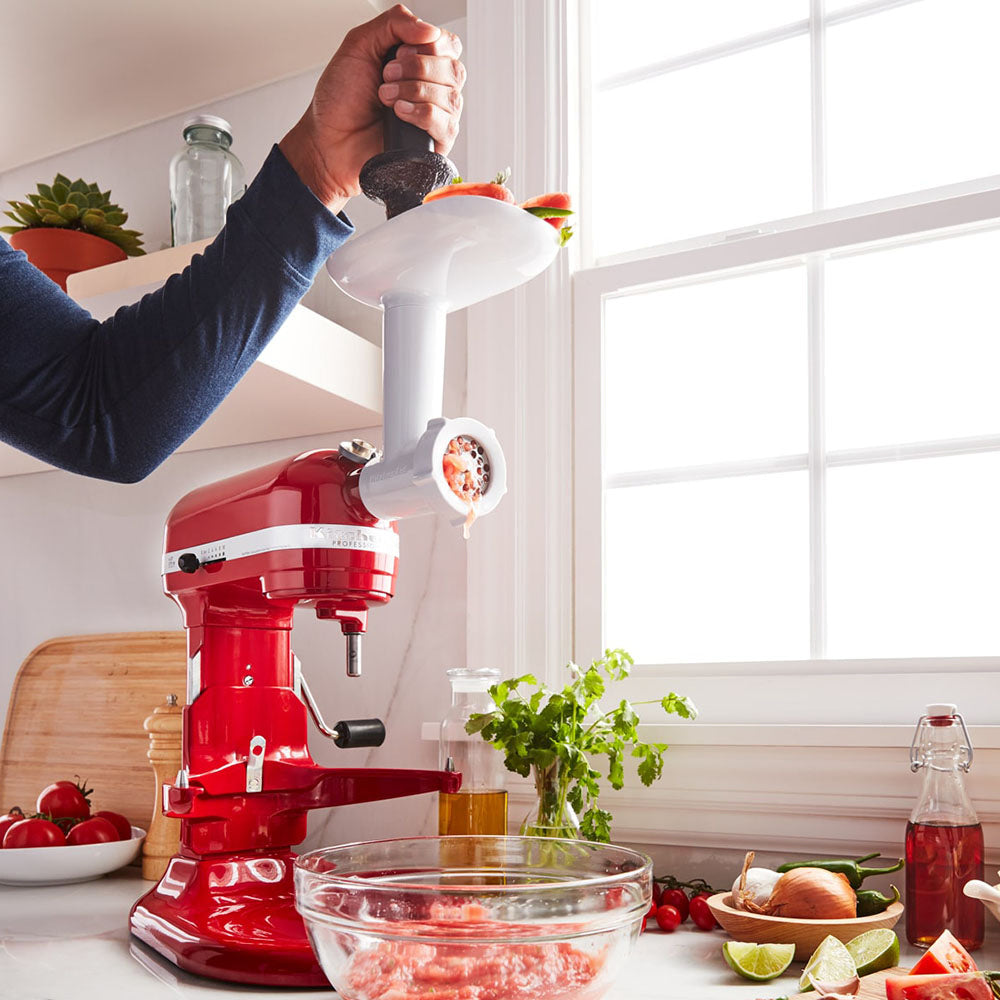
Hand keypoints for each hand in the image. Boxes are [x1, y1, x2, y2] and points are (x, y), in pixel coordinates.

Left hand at [279, 4, 465, 212]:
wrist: (329, 139)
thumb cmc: (341, 99)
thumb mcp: (360, 44)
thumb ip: (394, 23)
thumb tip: (432, 30)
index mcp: (420, 64)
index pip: (449, 46)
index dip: (430, 45)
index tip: (399, 52)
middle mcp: (433, 90)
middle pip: (454, 70)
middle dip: (418, 68)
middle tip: (387, 75)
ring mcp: (436, 119)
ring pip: (452, 97)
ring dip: (414, 91)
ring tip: (385, 97)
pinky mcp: (434, 146)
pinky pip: (446, 125)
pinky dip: (421, 114)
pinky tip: (398, 113)